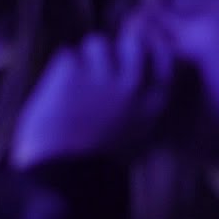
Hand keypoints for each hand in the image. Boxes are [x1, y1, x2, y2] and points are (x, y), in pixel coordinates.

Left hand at [13, 13, 175, 168]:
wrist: (62, 176)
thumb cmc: (93, 166)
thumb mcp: (133, 140)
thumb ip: (138, 111)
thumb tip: (134, 89)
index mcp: (154, 104)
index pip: (165, 57)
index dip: (146, 53)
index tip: (129, 58)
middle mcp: (134, 85)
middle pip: (132, 42)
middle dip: (114, 50)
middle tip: (95, 66)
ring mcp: (104, 76)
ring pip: (96, 42)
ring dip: (82, 57)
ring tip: (70, 82)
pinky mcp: (73, 73)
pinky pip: (65, 55)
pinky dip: (58, 69)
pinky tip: (53, 92)